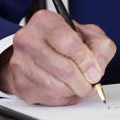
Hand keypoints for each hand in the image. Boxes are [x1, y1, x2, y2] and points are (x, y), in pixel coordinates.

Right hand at [0, 9, 115, 105]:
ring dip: (74, 90)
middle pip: (62, 68)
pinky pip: (48, 98)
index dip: (86, 61)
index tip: (95, 72)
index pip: (68, 43)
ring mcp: (20, 63)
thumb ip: (100, 46)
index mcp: (45, 21)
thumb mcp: (87, 34)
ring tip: (80, 85)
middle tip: (91, 83)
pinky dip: (64, 98)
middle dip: (83, 81)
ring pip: (55, 87)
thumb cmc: (62, 41)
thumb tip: (97, 69)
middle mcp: (28, 40)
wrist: (34, 50)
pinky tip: (67, 88)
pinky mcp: (20, 84)